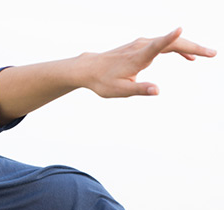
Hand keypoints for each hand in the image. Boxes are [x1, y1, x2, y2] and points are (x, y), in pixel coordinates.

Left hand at [83, 27, 216, 97]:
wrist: (89, 68)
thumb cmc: (103, 81)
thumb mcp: (120, 91)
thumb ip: (139, 90)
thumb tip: (157, 90)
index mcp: (137, 57)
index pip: (156, 46)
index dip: (169, 38)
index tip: (180, 29)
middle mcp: (141, 46)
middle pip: (170, 43)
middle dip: (193, 46)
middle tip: (213, 53)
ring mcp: (141, 44)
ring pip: (169, 42)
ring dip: (189, 46)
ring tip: (207, 54)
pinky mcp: (140, 46)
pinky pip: (163, 44)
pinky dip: (177, 48)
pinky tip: (189, 57)